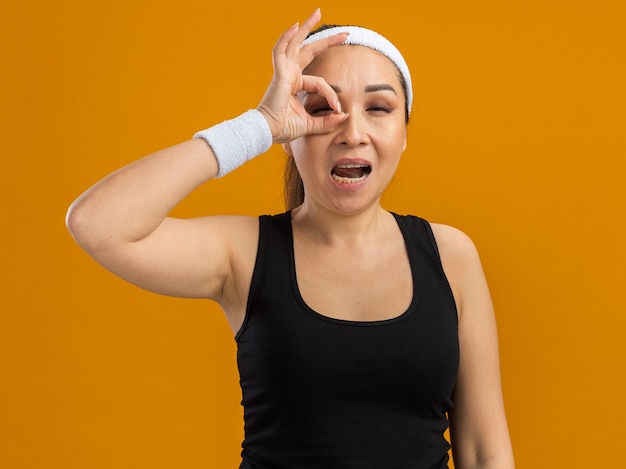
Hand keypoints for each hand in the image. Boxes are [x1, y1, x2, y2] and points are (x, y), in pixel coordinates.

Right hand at [257, 9, 348, 143]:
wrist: (268, 132)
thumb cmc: (284, 128)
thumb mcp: (312, 124)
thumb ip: (327, 120)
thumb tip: (344, 115)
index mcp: (296, 85)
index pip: (321, 83)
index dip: (331, 94)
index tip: (338, 108)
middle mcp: (290, 75)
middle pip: (309, 51)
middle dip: (327, 41)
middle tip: (344, 33)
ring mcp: (284, 72)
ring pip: (296, 43)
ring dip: (306, 28)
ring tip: (317, 13)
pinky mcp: (278, 73)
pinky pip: (280, 50)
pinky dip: (286, 37)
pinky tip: (295, 26)